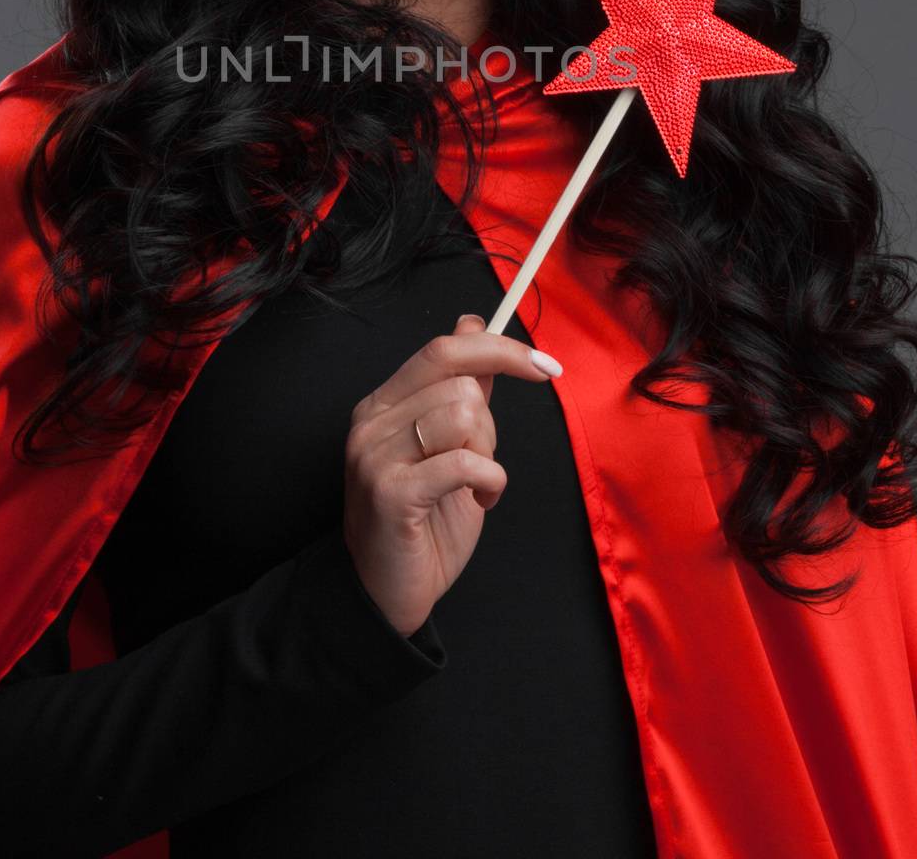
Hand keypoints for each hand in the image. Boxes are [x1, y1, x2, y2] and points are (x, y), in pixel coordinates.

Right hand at [341, 313, 562, 636]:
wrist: (386, 595)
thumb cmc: (423, 523)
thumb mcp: (448, 446)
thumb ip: (462, 388)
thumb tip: (473, 322)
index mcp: (382, 403)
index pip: (443, 349)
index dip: (499, 348)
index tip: (546, 365)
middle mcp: (371, 421)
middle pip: (462, 382)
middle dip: (491, 424)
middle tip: (481, 462)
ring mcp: (375, 456)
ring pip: (465, 415)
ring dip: (488, 453)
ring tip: (473, 484)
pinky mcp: (391, 493)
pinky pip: (465, 461)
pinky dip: (490, 480)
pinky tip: (480, 500)